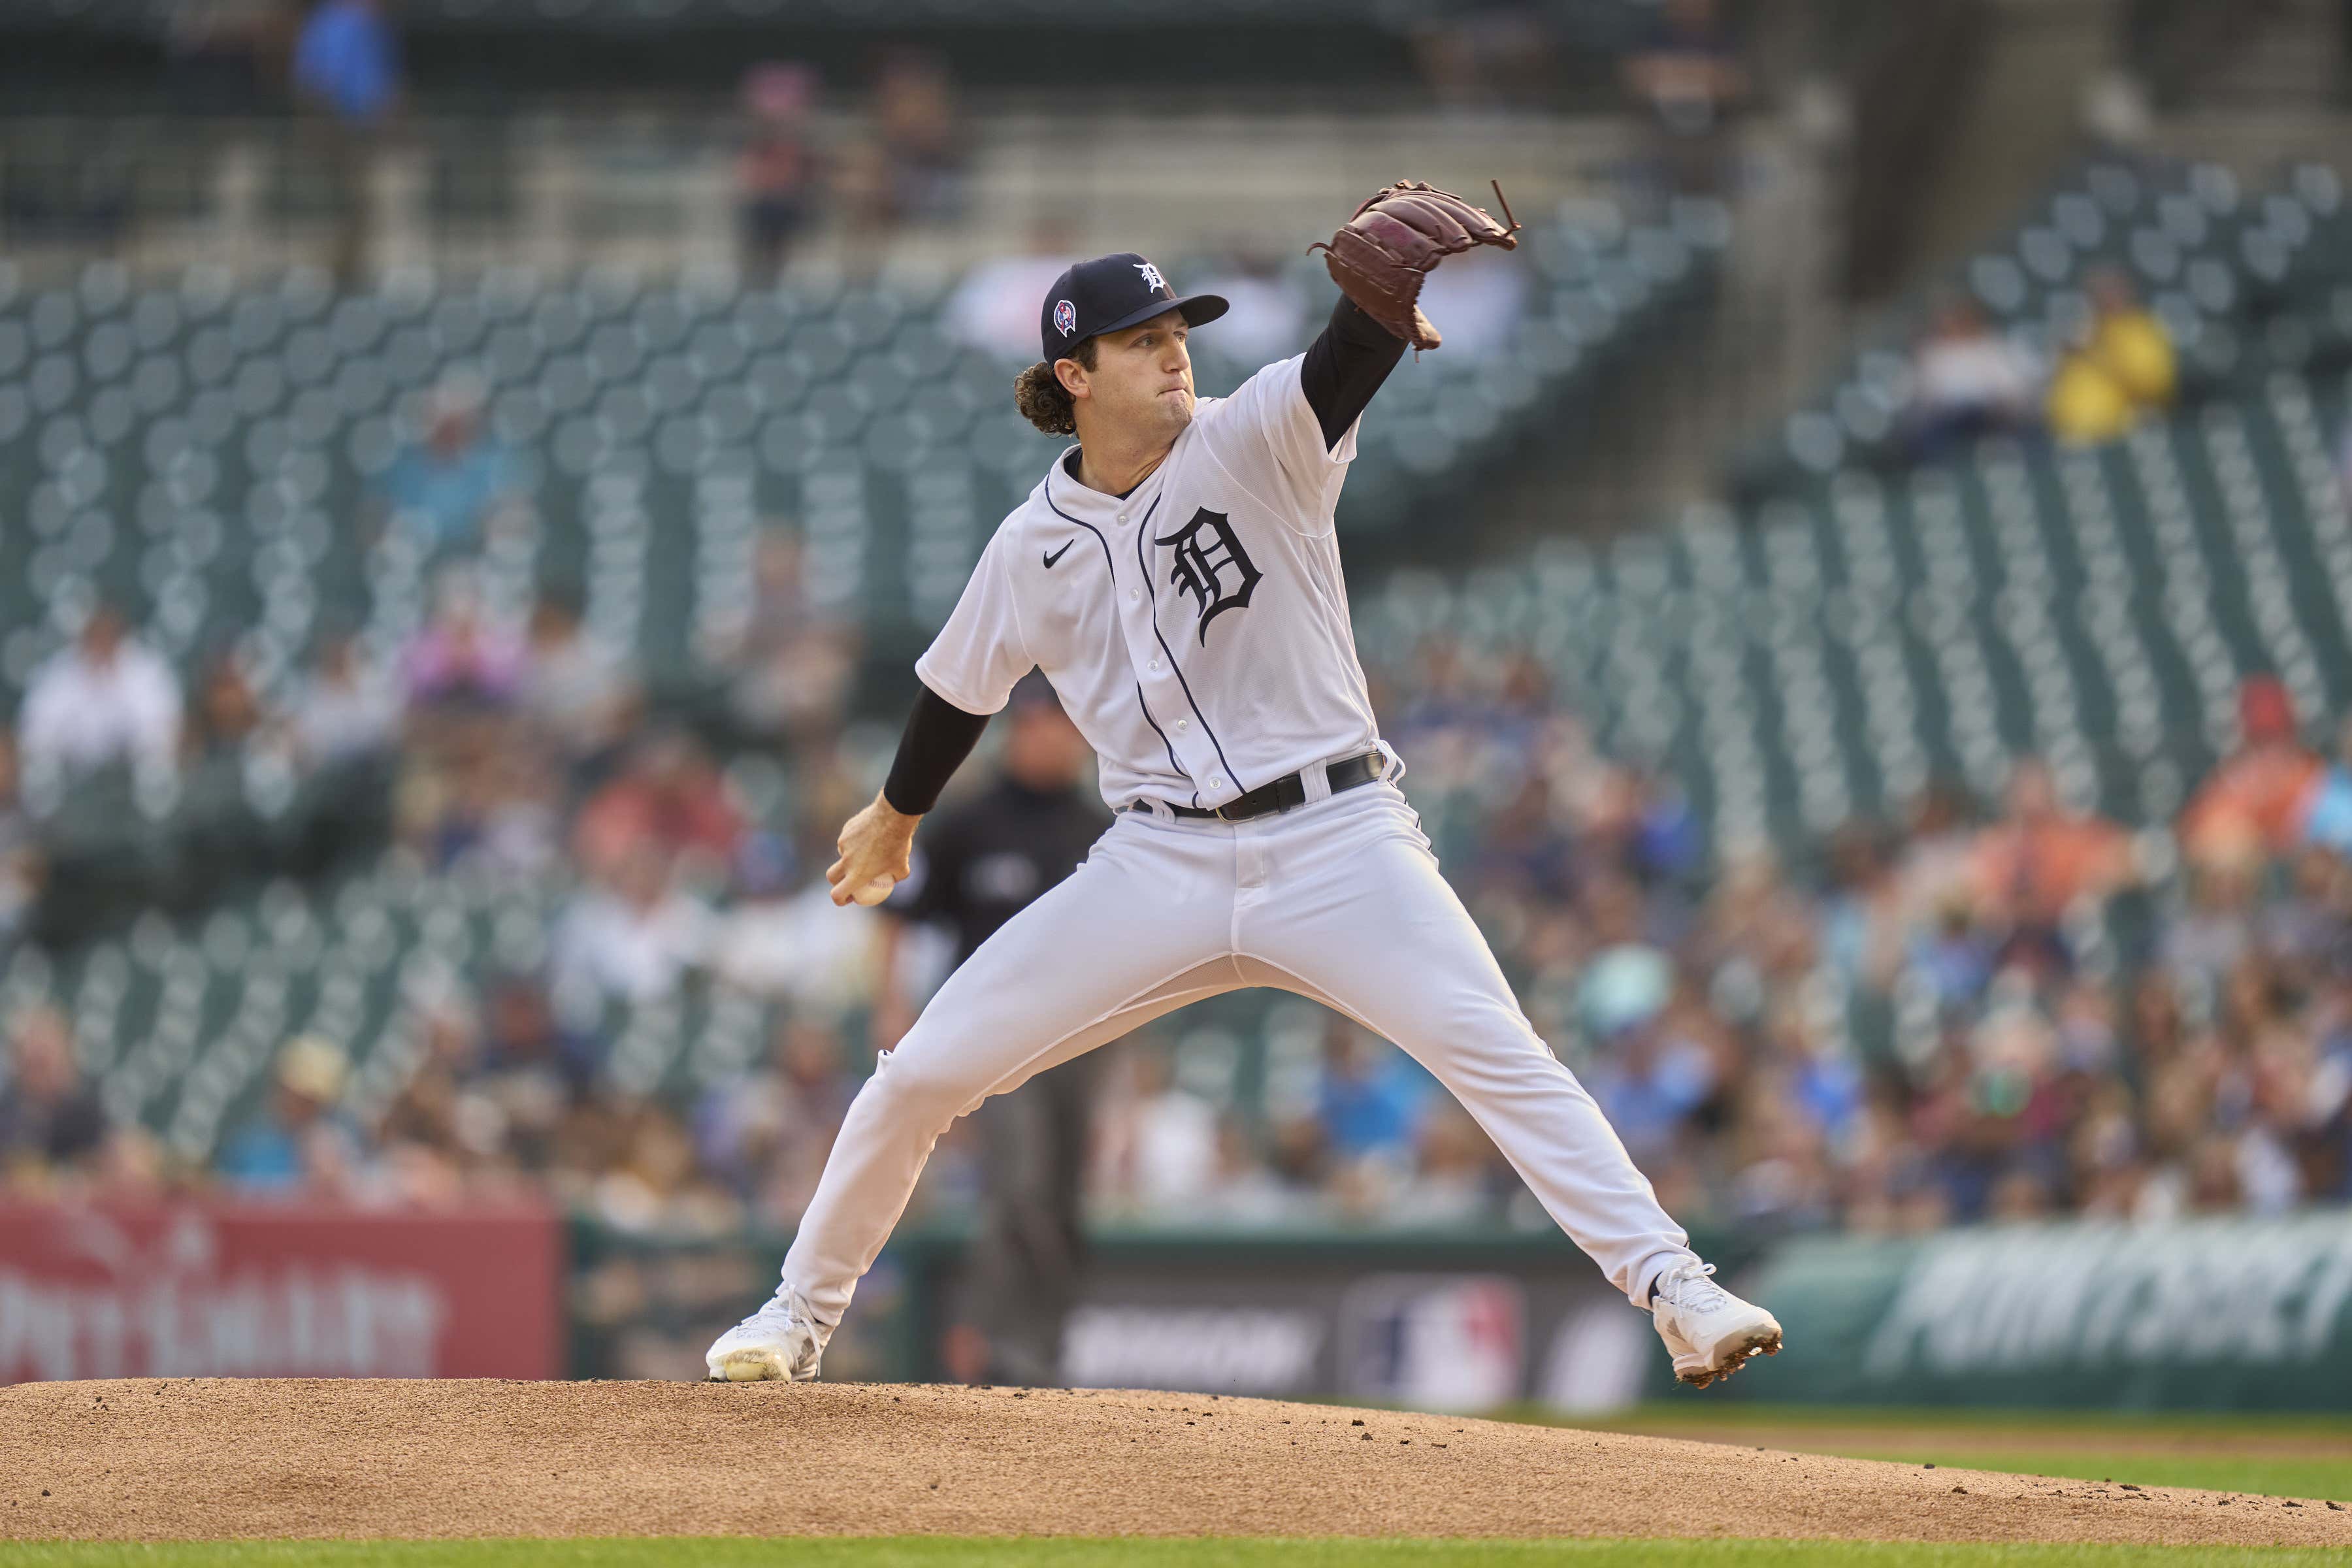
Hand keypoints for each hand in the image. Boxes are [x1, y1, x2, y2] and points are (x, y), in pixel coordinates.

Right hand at [827, 791, 917, 907]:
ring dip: (852, 856)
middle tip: (849, 879)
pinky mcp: (845, 830)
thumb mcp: (903, 866)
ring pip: (843, 854)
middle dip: (836, 881)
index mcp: (857, 874)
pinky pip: (848, 839)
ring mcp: (844, 845)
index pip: (837, 894)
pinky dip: (855, 841)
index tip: (850, 897)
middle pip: (832, 876)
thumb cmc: (898, 844)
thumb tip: (893, 879)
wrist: (893, 816)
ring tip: (870, 848)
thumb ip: (896, 876)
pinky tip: (870, 834)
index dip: (840, 899)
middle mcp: (846, 861)